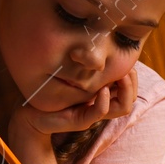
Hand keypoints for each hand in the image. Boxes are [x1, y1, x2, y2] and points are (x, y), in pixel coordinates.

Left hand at [14, 66, 137, 136]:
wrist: (32, 113)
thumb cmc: (50, 89)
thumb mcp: (71, 72)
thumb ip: (84, 63)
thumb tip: (95, 43)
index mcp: (102, 95)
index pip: (129, 89)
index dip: (132, 76)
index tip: (127, 61)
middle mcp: (101, 105)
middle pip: (131, 98)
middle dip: (132, 82)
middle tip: (128, 67)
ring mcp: (93, 114)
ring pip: (122, 107)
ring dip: (125, 91)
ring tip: (121, 76)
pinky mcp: (81, 120)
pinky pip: (100, 112)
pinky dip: (104, 101)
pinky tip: (101, 89)